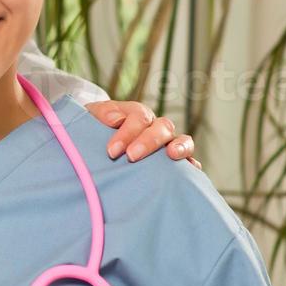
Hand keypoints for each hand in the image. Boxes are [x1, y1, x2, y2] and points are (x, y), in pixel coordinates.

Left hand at [85, 100, 201, 169]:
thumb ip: (102, 113)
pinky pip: (190, 160)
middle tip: (131, 156)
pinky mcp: (174, 160)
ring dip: (180, 146)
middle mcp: (156, 125)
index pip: (138, 117)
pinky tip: (190, 172)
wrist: (99, 135)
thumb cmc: (96, 126)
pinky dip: (192, 164)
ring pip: (183, 139)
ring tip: (172, 155)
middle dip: (148, 141)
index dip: (127, 133)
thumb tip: (115, 119)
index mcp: (137, 113)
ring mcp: (168, 142)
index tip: (112, 151)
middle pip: (162, 127)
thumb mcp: (93, 115)